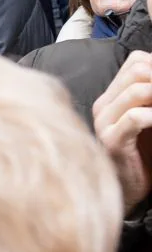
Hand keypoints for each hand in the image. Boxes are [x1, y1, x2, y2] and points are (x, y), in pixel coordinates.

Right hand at [95, 52, 151, 211]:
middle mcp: (104, 106)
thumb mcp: (149, 120)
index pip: (135, 61)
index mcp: (112, 97)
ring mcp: (104, 123)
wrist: (128, 190)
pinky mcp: (111, 141)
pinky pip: (136, 117)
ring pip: (137, 90)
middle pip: (137, 70)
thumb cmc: (143, 156)